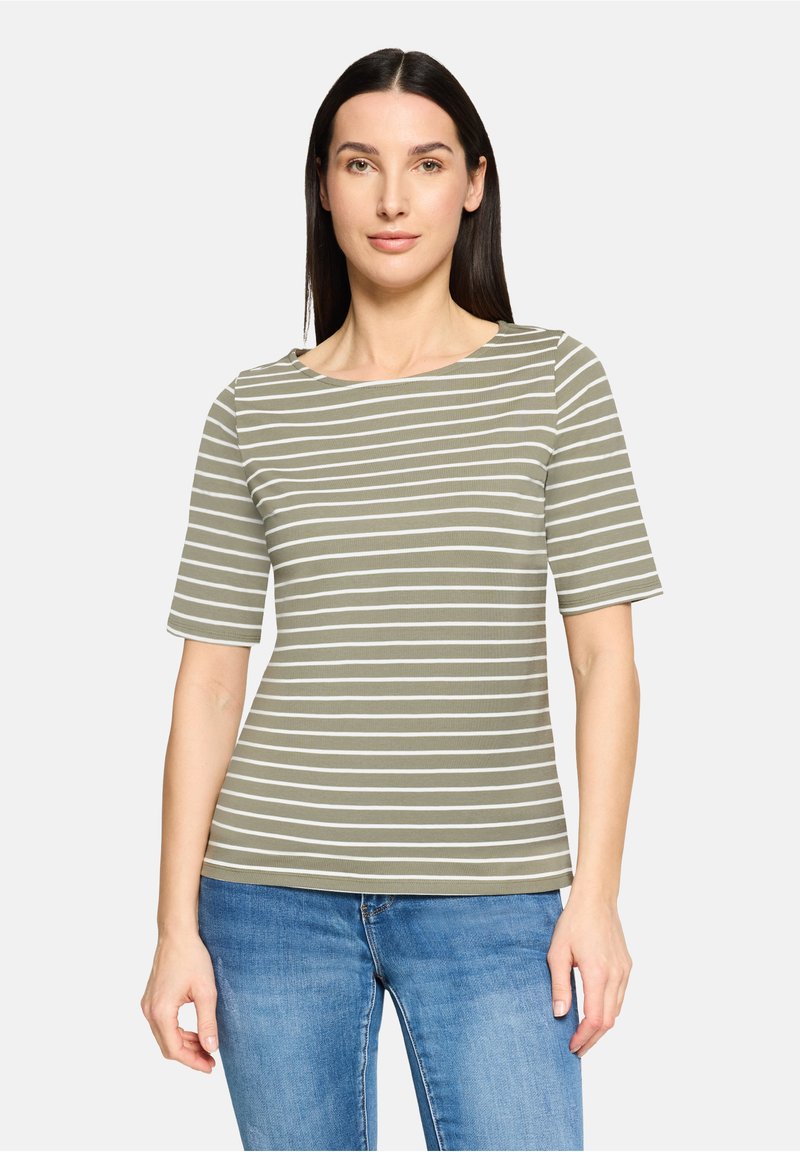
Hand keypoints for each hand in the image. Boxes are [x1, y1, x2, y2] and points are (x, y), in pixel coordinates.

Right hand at [140, 931, 219, 1073]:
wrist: (177, 934)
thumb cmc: (192, 958)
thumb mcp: (205, 991)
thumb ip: (207, 1022)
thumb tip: (211, 1048)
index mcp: (161, 1011)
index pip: (175, 1049)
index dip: (193, 1062)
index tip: (210, 1066)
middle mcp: (149, 1011)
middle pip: (167, 1046)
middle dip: (189, 1056)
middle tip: (211, 1061)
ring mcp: (148, 1005)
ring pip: (164, 1037)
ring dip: (184, 1045)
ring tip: (205, 1048)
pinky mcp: (151, 999)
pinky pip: (162, 1025)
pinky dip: (177, 1033)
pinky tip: (194, 1032)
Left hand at [546, 889, 632, 1057]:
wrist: (596, 899)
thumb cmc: (574, 922)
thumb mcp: (557, 953)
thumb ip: (560, 985)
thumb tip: (560, 1014)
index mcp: (598, 973)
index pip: (596, 1019)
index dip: (584, 1037)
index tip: (572, 1046)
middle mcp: (616, 975)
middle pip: (609, 1021)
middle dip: (593, 1038)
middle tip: (577, 1048)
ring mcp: (625, 971)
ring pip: (617, 1010)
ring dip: (602, 1026)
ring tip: (584, 1034)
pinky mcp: (627, 966)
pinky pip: (620, 996)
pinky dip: (609, 1009)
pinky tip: (595, 1011)